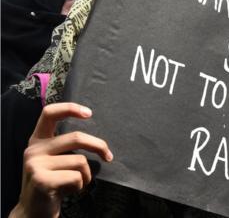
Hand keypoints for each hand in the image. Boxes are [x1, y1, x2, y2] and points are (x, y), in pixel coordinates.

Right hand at [9, 103, 112, 217]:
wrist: (32, 213)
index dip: (70, 108)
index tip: (89, 113)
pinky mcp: (42, 180)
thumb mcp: (54, 160)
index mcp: (37, 141)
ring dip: (86, 175)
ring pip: (80, 161)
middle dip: (99, 146)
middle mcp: (33, 150)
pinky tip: (67, 191)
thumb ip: (65, 146)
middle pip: (76, 137)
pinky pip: (77, 177)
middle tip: (109, 156)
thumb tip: (97, 139)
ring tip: (75, 183)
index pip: (49, 113)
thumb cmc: (52, 184)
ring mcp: (35, 165)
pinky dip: (80, 186)